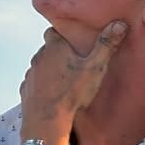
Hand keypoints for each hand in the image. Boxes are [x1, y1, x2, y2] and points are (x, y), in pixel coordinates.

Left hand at [19, 22, 127, 140]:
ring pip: (40, 65)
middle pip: (47, 48)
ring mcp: (30, 73)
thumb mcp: (95, 67)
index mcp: (55, 48)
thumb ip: (106, 45)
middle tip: (74, 58)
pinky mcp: (26, 89)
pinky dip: (41, 84)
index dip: (63, 32)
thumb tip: (118, 24)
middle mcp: (39, 57)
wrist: (47, 120)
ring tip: (65, 77)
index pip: (54, 31)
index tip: (73, 37)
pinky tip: (52, 91)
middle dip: (58, 50)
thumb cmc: (72, 93)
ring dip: (49, 67)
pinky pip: (34, 82)